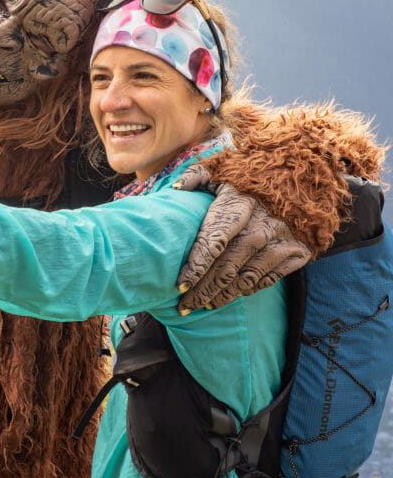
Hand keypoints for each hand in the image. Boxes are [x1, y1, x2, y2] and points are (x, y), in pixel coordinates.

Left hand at [174, 163, 310, 311]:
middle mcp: (261, 225)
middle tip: (184, 305)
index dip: (196, 266)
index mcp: (239, 206)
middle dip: (202, 290)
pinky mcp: (296, 253)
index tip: (179, 284)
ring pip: (245, 278)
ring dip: (221, 296)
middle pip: (226, 267)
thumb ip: (197, 176)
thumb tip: (177, 188)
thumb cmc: (248, 182)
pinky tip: (227, 298)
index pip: (214, 242)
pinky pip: (267, 280)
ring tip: (201, 305)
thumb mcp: (223, 172)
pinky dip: (246, 292)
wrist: (299, 184)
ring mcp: (280, 241)